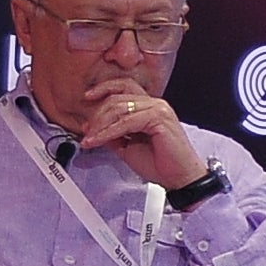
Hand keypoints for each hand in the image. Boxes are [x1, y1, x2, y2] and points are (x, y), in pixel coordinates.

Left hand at [71, 89, 207, 189]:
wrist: (178, 178)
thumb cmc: (160, 164)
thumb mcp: (127, 146)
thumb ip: (112, 133)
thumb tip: (91, 126)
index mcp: (150, 107)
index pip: (124, 87)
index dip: (104, 89)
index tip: (87, 98)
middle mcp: (156, 105)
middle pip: (117, 98)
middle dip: (96, 115)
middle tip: (87, 131)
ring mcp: (159, 109)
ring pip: (120, 108)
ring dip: (99, 125)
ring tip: (90, 138)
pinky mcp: (159, 118)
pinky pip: (126, 122)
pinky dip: (108, 132)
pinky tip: (98, 140)